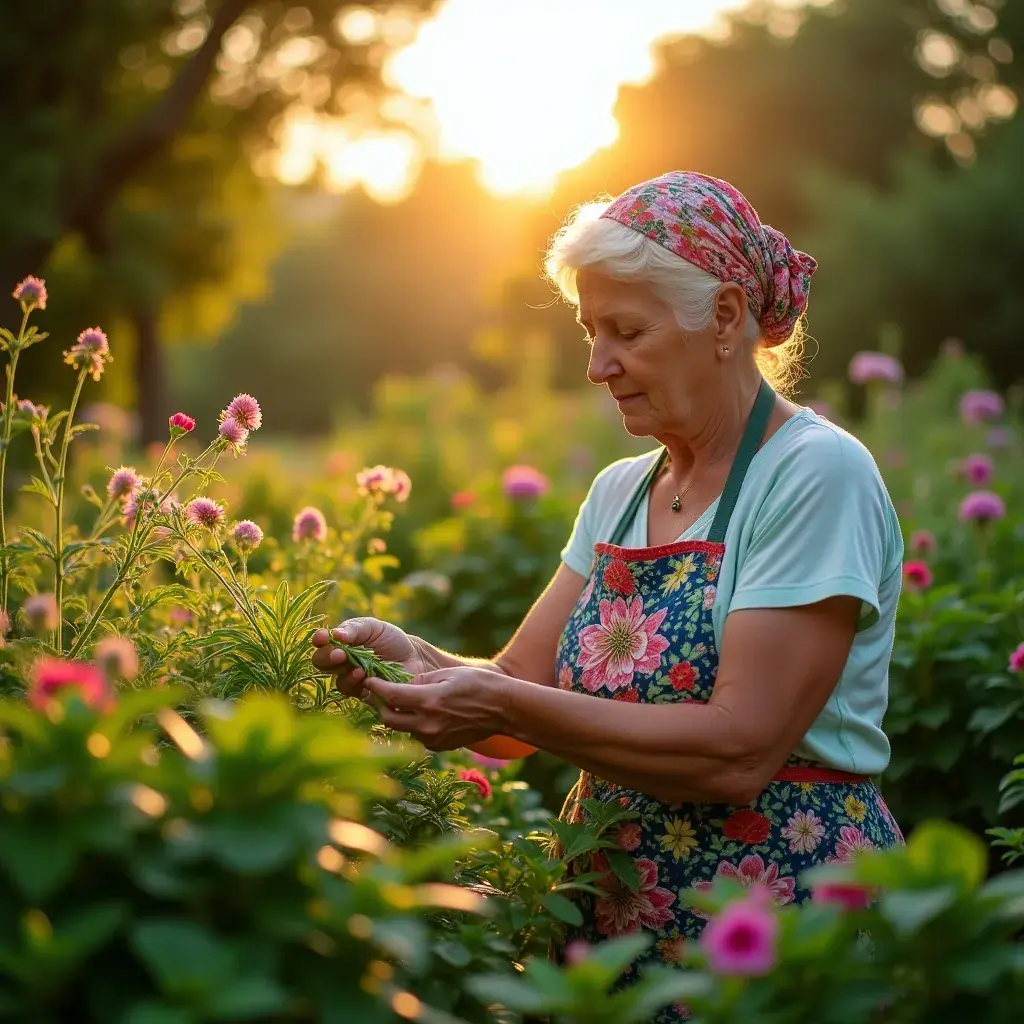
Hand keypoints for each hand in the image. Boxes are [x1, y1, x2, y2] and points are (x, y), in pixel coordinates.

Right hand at [310, 617, 430, 698]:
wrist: (415, 658)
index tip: (322, 638)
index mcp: (341, 643)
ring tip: (358, 669)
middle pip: (322, 663)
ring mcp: (352, 679)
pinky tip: (365, 677)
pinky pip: (352, 693)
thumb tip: (335, 634)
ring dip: (345, 674)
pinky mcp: (363, 694)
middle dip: (328, 658)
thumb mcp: (373, 627)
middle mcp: (342, 662)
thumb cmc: (392, 640)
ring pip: (337, 680)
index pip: (322, 643)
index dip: (319, 640)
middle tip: (339, 654)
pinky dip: (356, 685)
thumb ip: (354, 628)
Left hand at [362, 666, 510, 750]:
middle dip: (379, 705)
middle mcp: (428, 724)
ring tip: (397, 701)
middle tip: (377, 693)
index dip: (375, 687)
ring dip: (396, 715)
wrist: (502, 709)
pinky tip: (418, 712)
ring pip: (401, 728)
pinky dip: (412, 724)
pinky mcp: (439, 746)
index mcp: (429, 701)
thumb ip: (420, 681)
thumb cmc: (478, 684)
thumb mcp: (447, 674)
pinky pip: (416, 735)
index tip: (368, 679)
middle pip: (388, 718)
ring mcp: (433, 738)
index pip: (391, 696)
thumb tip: (400, 685)